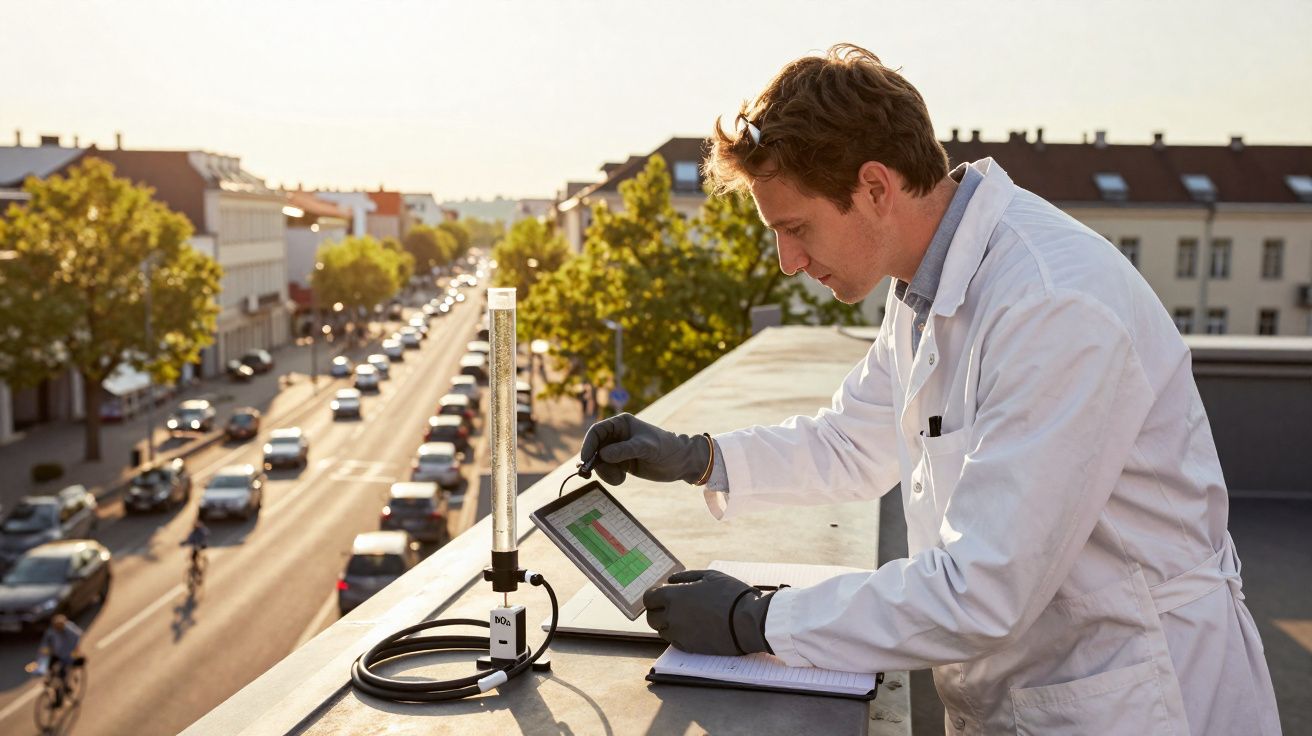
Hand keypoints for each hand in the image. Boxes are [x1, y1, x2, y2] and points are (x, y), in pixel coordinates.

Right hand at [579, 413, 711, 485]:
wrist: (680, 462)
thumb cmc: (666, 448)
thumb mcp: (646, 448)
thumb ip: (625, 450)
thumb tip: (602, 455)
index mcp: (621, 424)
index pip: (597, 431)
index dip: (588, 444)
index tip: (585, 459)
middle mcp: (616, 436)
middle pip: (594, 448)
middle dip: (593, 461)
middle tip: (590, 474)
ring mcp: (617, 450)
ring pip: (598, 462)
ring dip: (604, 472)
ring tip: (619, 478)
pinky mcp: (621, 463)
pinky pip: (606, 470)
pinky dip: (610, 477)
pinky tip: (622, 479)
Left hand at [643, 570, 772, 655]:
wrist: (748, 621)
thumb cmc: (731, 595)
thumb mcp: (710, 576)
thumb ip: (686, 577)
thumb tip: (670, 580)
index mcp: (674, 597)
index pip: (648, 598)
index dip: (653, 596)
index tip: (660, 595)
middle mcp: (672, 617)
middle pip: (651, 617)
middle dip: (657, 611)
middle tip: (670, 606)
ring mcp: (680, 634)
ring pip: (662, 631)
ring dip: (667, 624)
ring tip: (684, 617)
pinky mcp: (689, 648)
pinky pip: (674, 641)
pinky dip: (678, 635)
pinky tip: (692, 627)